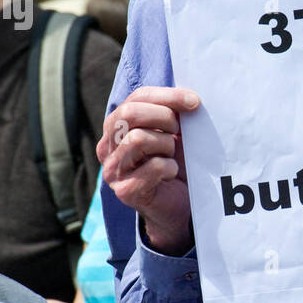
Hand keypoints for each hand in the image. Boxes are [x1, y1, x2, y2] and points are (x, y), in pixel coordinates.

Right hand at [98, 86, 198, 253]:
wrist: (177, 206)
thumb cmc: (174, 163)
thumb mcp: (173, 133)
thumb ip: (173, 113)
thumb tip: (190, 98)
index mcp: (117, 126)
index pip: (137, 98)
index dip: (167, 96)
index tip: (194, 102)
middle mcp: (108, 146)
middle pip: (129, 114)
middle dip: (164, 118)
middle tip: (179, 132)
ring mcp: (113, 170)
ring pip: (138, 139)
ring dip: (166, 145)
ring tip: (171, 156)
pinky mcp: (125, 191)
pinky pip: (154, 166)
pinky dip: (170, 167)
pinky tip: (171, 173)